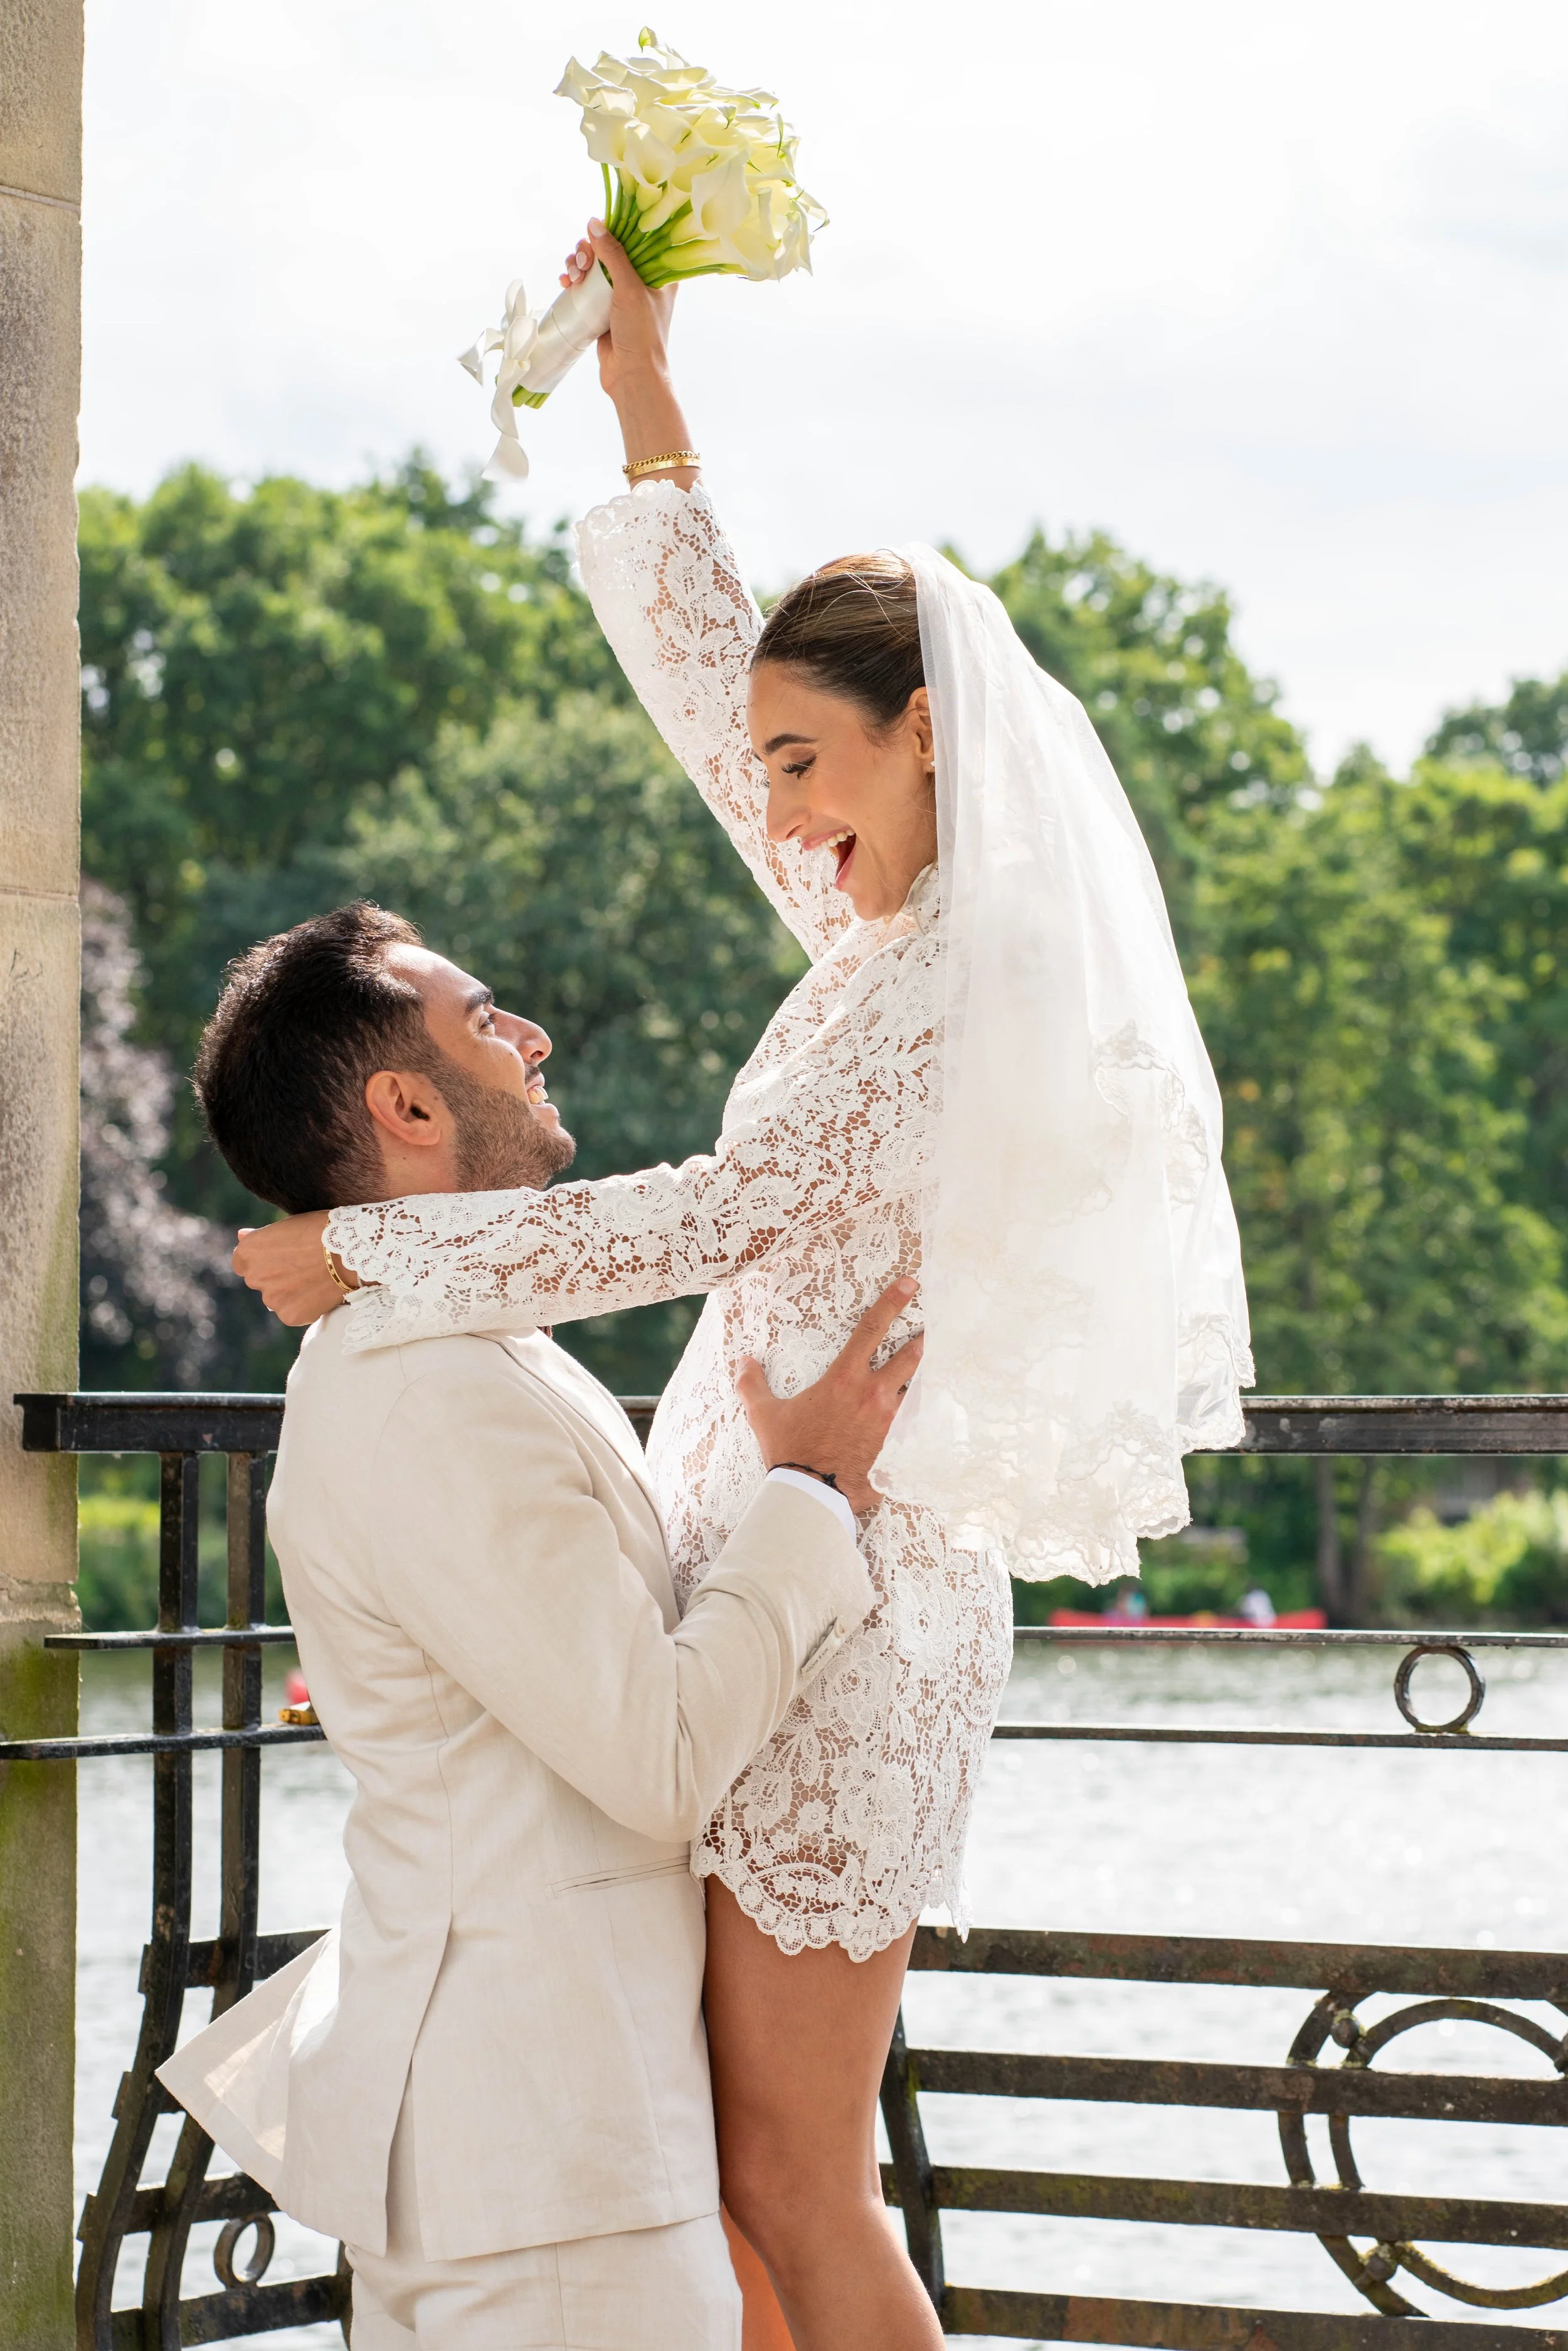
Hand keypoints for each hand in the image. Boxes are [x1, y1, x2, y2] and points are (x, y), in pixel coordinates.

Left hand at [233, 1210, 344, 1325]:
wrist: (350, 1251)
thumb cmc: (320, 1231)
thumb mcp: (286, 1227)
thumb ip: (260, 1237)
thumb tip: (240, 1236)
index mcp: (247, 1252)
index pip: (242, 1263)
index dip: (263, 1259)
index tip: (282, 1256)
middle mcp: (253, 1277)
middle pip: (259, 1281)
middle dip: (275, 1276)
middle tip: (303, 1267)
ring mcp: (271, 1299)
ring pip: (276, 1299)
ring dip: (289, 1293)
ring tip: (314, 1279)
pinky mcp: (288, 1316)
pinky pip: (291, 1313)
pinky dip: (302, 1307)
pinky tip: (318, 1293)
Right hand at [559, 223, 675, 404]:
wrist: (631, 376)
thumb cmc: (641, 334)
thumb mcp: (629, 288)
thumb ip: (613, 254)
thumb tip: (594, 223)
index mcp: (658, 274)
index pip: (636, 240)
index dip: (615, 232)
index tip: (596, 232)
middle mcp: (641, 282)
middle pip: (610, 252)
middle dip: (589, 252)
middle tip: (581, 262)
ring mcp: (621, 296)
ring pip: (595, 268)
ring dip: (578, 266)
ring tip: (571, 275)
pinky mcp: (604, 310)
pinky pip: (587, 287)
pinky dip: (574, 282)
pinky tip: (565, 283)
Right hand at [735, 1278, 923, 1515]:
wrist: (813, 1493)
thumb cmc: (790, 1451)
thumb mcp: (764, 1414)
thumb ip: (752, 1384)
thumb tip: (743, 1361)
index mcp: (844, 1379)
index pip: (871, 1328)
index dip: (892, 1301)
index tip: (911, 1283)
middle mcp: (873, 1395)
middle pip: (910, 1356)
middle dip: (925, 1338)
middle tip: (937, 1325)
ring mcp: (889, 1421)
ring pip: (917, 1389)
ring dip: (925, 1376)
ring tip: (938, 1366)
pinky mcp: (897, 1446)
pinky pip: (915, 1423)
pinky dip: (921, 1414)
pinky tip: (930, 1413)